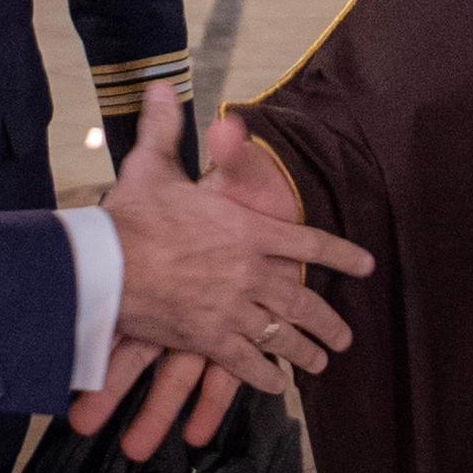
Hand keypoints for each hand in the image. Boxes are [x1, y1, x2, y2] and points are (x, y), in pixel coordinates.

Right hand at [76, 87, 371, 444]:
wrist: (106, 264)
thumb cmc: (131, 214)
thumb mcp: (153, 164)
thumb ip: (165, 127)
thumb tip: (162, 86)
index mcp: (248, 228)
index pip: (308, 243)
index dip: (340, 254)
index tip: (366, 265)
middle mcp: (251, 272)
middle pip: (302, 301)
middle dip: (328, 320)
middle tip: (346, 337)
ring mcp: (233, 309)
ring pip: (282, 336)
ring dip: (305, 351)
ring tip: (321, 363)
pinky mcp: (209, 340)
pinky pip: (247, 364)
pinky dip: (264, 376)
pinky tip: (277, 386)